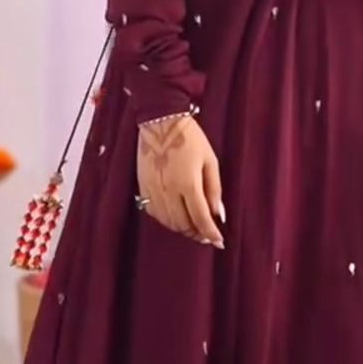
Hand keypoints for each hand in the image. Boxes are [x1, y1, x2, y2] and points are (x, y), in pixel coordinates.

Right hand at [136, 115, 224, 248]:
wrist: (161, 122)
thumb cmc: (190, 138)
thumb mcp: (210, 160)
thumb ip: (214, 189)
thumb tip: (218, 214)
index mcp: (188, 184)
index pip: (200, 218)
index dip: (211, 233)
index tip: (219, 241)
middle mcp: (169, 191)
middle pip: (183, 225)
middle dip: (197, 233)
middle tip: (208, 236)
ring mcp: (153, 191)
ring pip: (168, 223)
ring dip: (183, 229)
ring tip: (194, 227)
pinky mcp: (143, 188)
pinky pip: (155, 214)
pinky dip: (167, 220)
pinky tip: (176, 216)